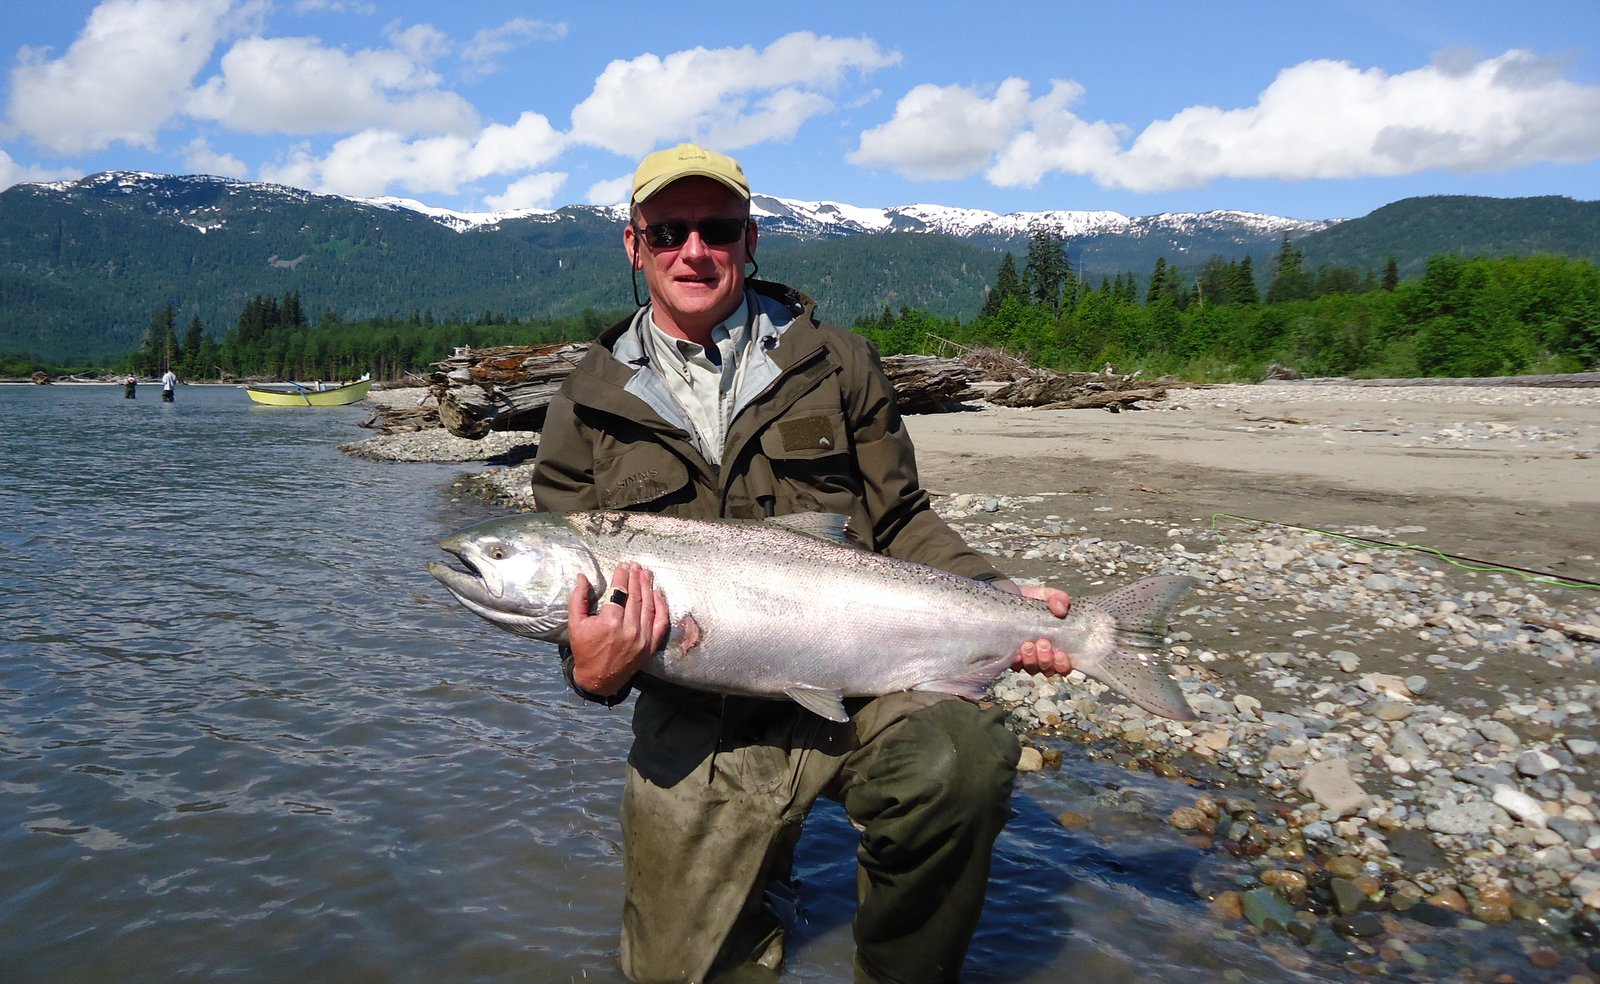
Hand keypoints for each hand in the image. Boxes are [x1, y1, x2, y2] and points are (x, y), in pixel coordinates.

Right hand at [567, 562, 669, 695]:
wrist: (599, 679)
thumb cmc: (585, 650)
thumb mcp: (575, 624)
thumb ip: (578, 599)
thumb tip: (582, 577)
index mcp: (610, 623)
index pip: (620, 592)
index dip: (622, 576)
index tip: (623, 565)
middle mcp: (629, 630)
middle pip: (635, 596)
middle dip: (636, 578)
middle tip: (636, 565)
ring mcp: (643, 638)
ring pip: (649, 606)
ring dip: (648, 587)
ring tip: (646, 574)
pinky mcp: (651, 646)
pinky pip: (661, 622)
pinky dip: (661, 606)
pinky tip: (657, 594)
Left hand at [999, 582, 1072, 674]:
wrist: (1001, 597)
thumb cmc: (1025, 601)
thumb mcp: (1043, 595)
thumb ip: (1057, 598)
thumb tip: (1062, 609)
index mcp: (1054, 643)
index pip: (1063, 664)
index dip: (1063, 664)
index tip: (1061, 653)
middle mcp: (1040, 654)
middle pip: (1048, 669)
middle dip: (1047, 659)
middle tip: (1042, 643)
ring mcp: (1024, 658)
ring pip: (1032, 669)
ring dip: (1032, 660)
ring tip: (1027, 645)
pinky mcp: (1008, 657)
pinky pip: (1014, 666)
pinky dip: (1016, 662)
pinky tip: (1015, 654)